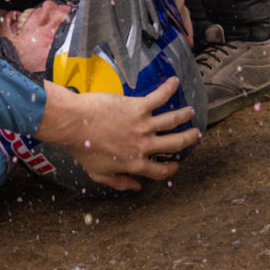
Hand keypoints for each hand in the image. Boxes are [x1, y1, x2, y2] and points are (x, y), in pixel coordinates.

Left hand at [39, 77, 200, 190]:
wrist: (75, 123)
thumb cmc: (83, 147)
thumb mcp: (98, 173)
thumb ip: (119, 182)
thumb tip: (135, 188)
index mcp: (135, 163)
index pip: (160, 170)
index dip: (171, 168)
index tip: (175, 164)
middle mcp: (144, 145)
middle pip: (174, 144)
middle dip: (188, 139)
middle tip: (195, 135)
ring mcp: (143, 125)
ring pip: (172, 120)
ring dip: (184, 115)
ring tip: (191, 112)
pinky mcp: (138, 106)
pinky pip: (159, 97)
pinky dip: (169, 88)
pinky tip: (174, 82)